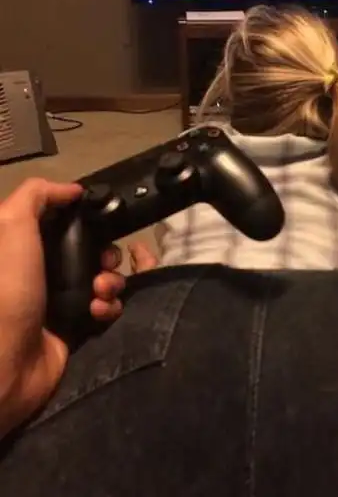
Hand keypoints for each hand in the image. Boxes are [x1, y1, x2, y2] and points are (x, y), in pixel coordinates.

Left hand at [0, 178, 136, 437]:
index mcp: (24, 248)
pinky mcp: (76, 327)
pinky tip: (98, 311)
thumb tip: (71, 190)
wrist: (6, 364)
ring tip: (100, 290)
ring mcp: (60, 300)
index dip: (83, 218)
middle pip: (89, 249)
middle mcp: (42, 271)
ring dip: (111, 280)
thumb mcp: (11, 227)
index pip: (62, 223)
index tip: (101, 219)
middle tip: (105, 261)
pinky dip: (108, 306)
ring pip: (103, 277)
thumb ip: (36, 196)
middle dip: (106, 252)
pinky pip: (106, 307)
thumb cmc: (7, 291)